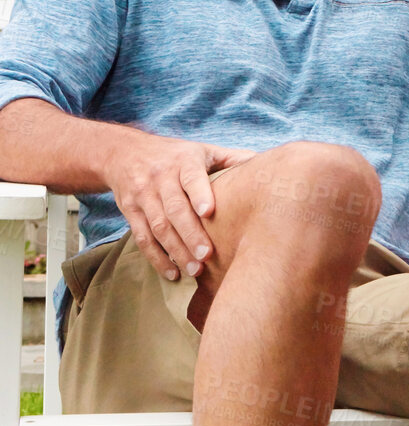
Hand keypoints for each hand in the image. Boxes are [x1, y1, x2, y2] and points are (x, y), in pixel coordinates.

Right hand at [104, 135, 255, 280]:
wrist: (123, 153)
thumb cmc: (175, 155)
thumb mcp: (203, 150)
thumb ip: (232, 159)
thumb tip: (268, 166)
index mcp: (183, 161)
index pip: (191, 177)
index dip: (199, 194)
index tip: (209, 212)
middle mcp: (160, 178)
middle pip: (174, 208)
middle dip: (190, 233)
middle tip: (207, 255)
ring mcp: (143, 196)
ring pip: (158, 226)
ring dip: (175, 250)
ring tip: (195, 271)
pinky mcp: (130, 211)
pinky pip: (142, 238)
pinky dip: (156, 258)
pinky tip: (173, 274)